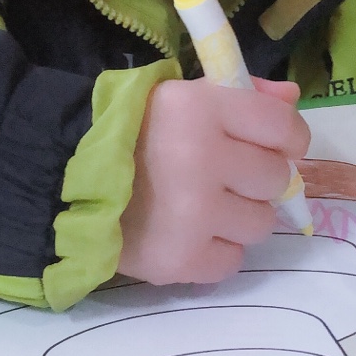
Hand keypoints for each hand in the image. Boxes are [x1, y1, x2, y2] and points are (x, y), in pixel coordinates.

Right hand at [119, 77, 310, 285]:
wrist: (63, 180)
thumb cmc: (131, 132)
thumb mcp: (181, 96)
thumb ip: (241, 93)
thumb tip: (292, 98)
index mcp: (202, 109)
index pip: (283, 127)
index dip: (288, 138)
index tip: (275, 147)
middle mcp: (202, 159)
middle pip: (276, 179)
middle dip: (255, 180)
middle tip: (223, 178)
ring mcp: (193, 214)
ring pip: (260, 224)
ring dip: (238, 218)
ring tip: (202, 208)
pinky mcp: (180, 258)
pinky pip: (231, 262)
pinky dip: (215, 252)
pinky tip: (189, 235)